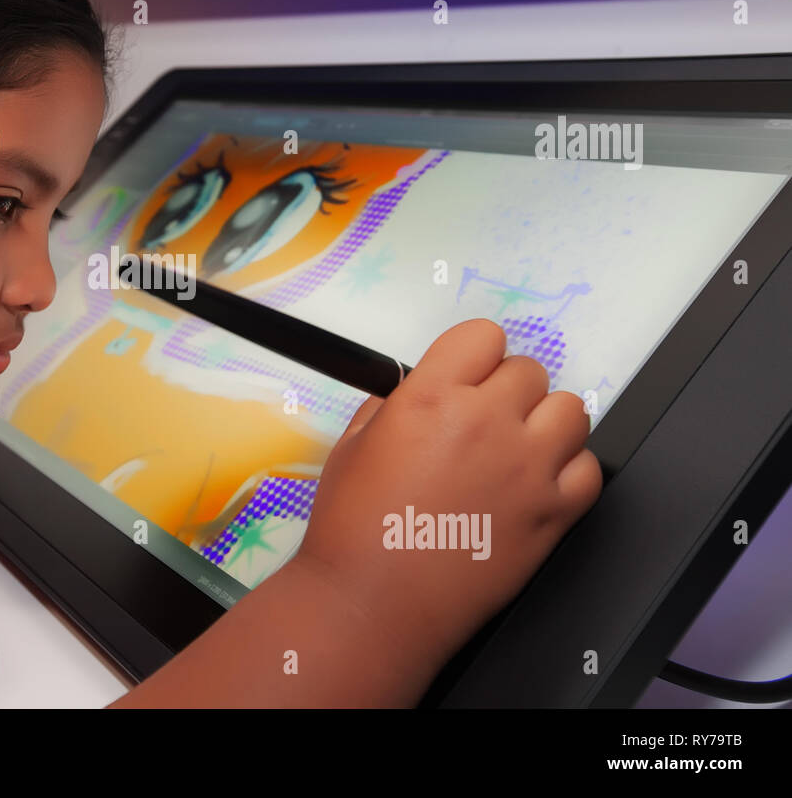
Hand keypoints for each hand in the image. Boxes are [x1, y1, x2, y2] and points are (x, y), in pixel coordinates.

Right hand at [290, 318, 603, 669]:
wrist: (373, 604)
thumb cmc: (353, 532)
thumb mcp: (351, 448)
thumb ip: (392, 407)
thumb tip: (415, 394)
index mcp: (430, 398)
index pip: (483, 336)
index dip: (473, 356)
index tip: (465, 376)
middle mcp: (485, 423)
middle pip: (529, 371)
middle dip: (505, 390)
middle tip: (482, 421)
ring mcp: (526, 468)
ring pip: (570, 410)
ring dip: (544, 421)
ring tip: (516, 448)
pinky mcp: (552, 514)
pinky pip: (589, 467)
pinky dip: (570, 470)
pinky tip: (536, 483)